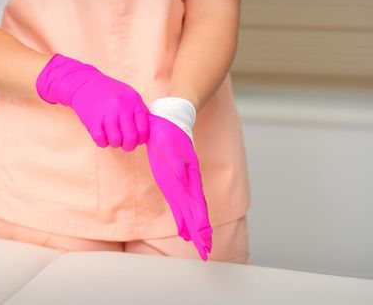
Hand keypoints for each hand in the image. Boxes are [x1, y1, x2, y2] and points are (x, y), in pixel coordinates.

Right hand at [35, 53, 149, 150]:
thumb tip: (148, 130)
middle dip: (129, 145)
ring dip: (115, 143)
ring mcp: (107, 115)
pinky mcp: (93, 122)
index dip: (141, 139)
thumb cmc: (109, 91)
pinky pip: (101, 141)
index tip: (136, 138)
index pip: (144, 130)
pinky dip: (103, 142)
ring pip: (116, 142)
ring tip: (112, 136)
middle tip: (125, 142)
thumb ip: (139, 111)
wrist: (84, 84)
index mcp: (134, 102)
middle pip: (131, 139)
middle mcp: (122, 108)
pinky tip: (102, 134)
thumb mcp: (129, 95)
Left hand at [146, 113, 212, 260]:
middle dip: (201, 234)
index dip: (201, 225)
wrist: (167, 119)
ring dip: (194, 229)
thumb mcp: (169, 145)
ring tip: (199, 246)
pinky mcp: (171, 181)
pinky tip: (183, 229)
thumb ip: (176, 162)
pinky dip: (183, 218)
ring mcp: (180, 183)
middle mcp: (187, 183)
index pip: (197, 206)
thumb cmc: (168, 131)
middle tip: (206, 253)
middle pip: (197, 213)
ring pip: (190, 211)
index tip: (204, 242)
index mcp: (189, 176)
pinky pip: (180, 203)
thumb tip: (183, 179)